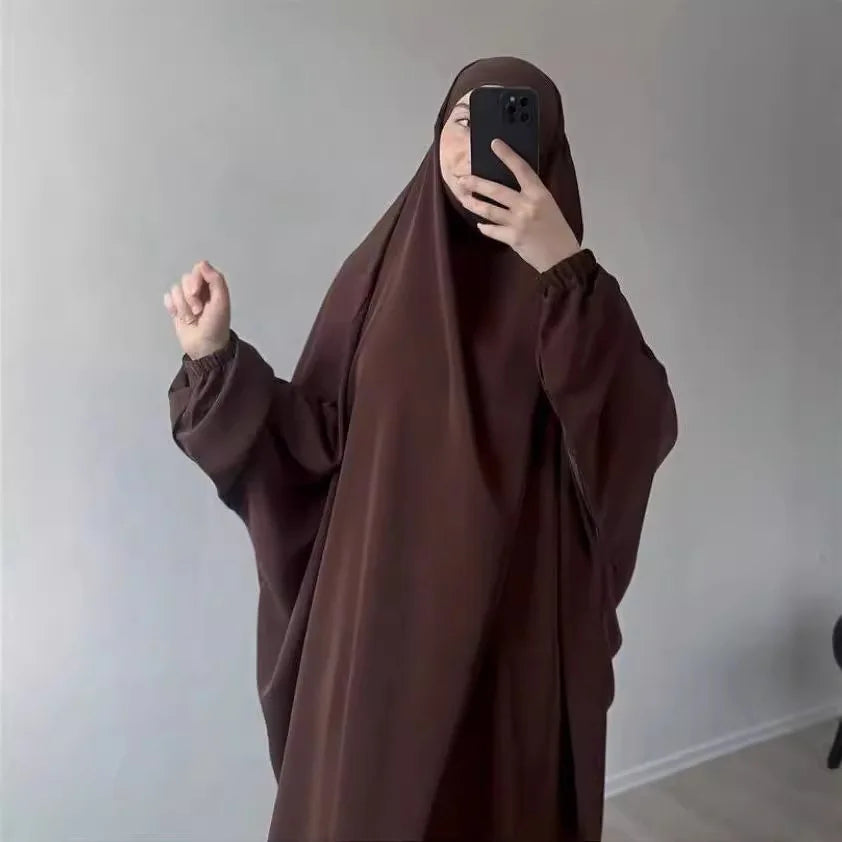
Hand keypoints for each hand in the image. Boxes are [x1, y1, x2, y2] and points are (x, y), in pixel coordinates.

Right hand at [164, 260, 230, 359]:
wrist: (204, 346)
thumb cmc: (216, 326)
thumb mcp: (221, 302)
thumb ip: (215, 280)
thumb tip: (202, 264)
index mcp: (212, 286)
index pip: (198, 269)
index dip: (195, 279)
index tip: (197, 292)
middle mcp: (199, 290)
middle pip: (185, 279)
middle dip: (190, 297)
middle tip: (198, 310)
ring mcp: (186, 299)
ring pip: (175, 289)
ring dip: (183, 306)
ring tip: (192, 318)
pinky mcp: (176, 308)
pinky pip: (168, 298)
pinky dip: (173, 308)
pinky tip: (181, 318)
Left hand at [455, 140, 580, 272]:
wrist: (562, 258)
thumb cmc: (559, 231)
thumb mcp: (549, 206)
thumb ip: (532, 196)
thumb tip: (513, 188)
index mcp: (540, 193)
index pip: (521, 169)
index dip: (507, 155)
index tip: (494, 144)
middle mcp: (527, 205)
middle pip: (496, 190)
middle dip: (476, 184)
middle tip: (462, 179)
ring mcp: (518, 222)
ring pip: (489, 210)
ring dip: (474, 204)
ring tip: (464, 199)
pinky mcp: (512, 238)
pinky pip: (492, 230)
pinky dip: (485, 227)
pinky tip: (480, 225)